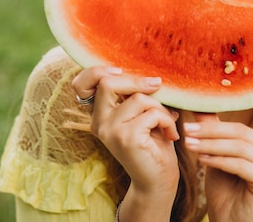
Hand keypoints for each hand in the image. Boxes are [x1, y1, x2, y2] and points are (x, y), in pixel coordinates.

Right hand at [72, 67, 179, 218]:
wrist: (157, 182)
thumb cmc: (152, 146)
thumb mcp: (141, 115)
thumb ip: (134, 96)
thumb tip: (147, 74)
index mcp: (99, 115)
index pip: (82, 84)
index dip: (96, 71)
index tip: (119, 70)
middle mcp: (99, 123)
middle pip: (108, 82)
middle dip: (137, 81)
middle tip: (158, 85)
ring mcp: (110, 130)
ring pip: (138, 98)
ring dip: (161, 108)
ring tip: (169, 122)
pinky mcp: (126, 138)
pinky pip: (152, 113)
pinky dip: (167, 120)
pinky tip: (171, 134)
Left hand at [183, 69, 252, 221]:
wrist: (227, 219)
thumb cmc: (224, 186)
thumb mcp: (216, 152)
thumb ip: (213, 128)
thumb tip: (199, 103)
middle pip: (242, 130)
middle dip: (212, 131)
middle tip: (186, 131)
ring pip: (239, 145)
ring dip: (210, 144)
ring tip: (189, 145)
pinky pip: (240, 163)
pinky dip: (218, 160)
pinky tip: (202, 160)